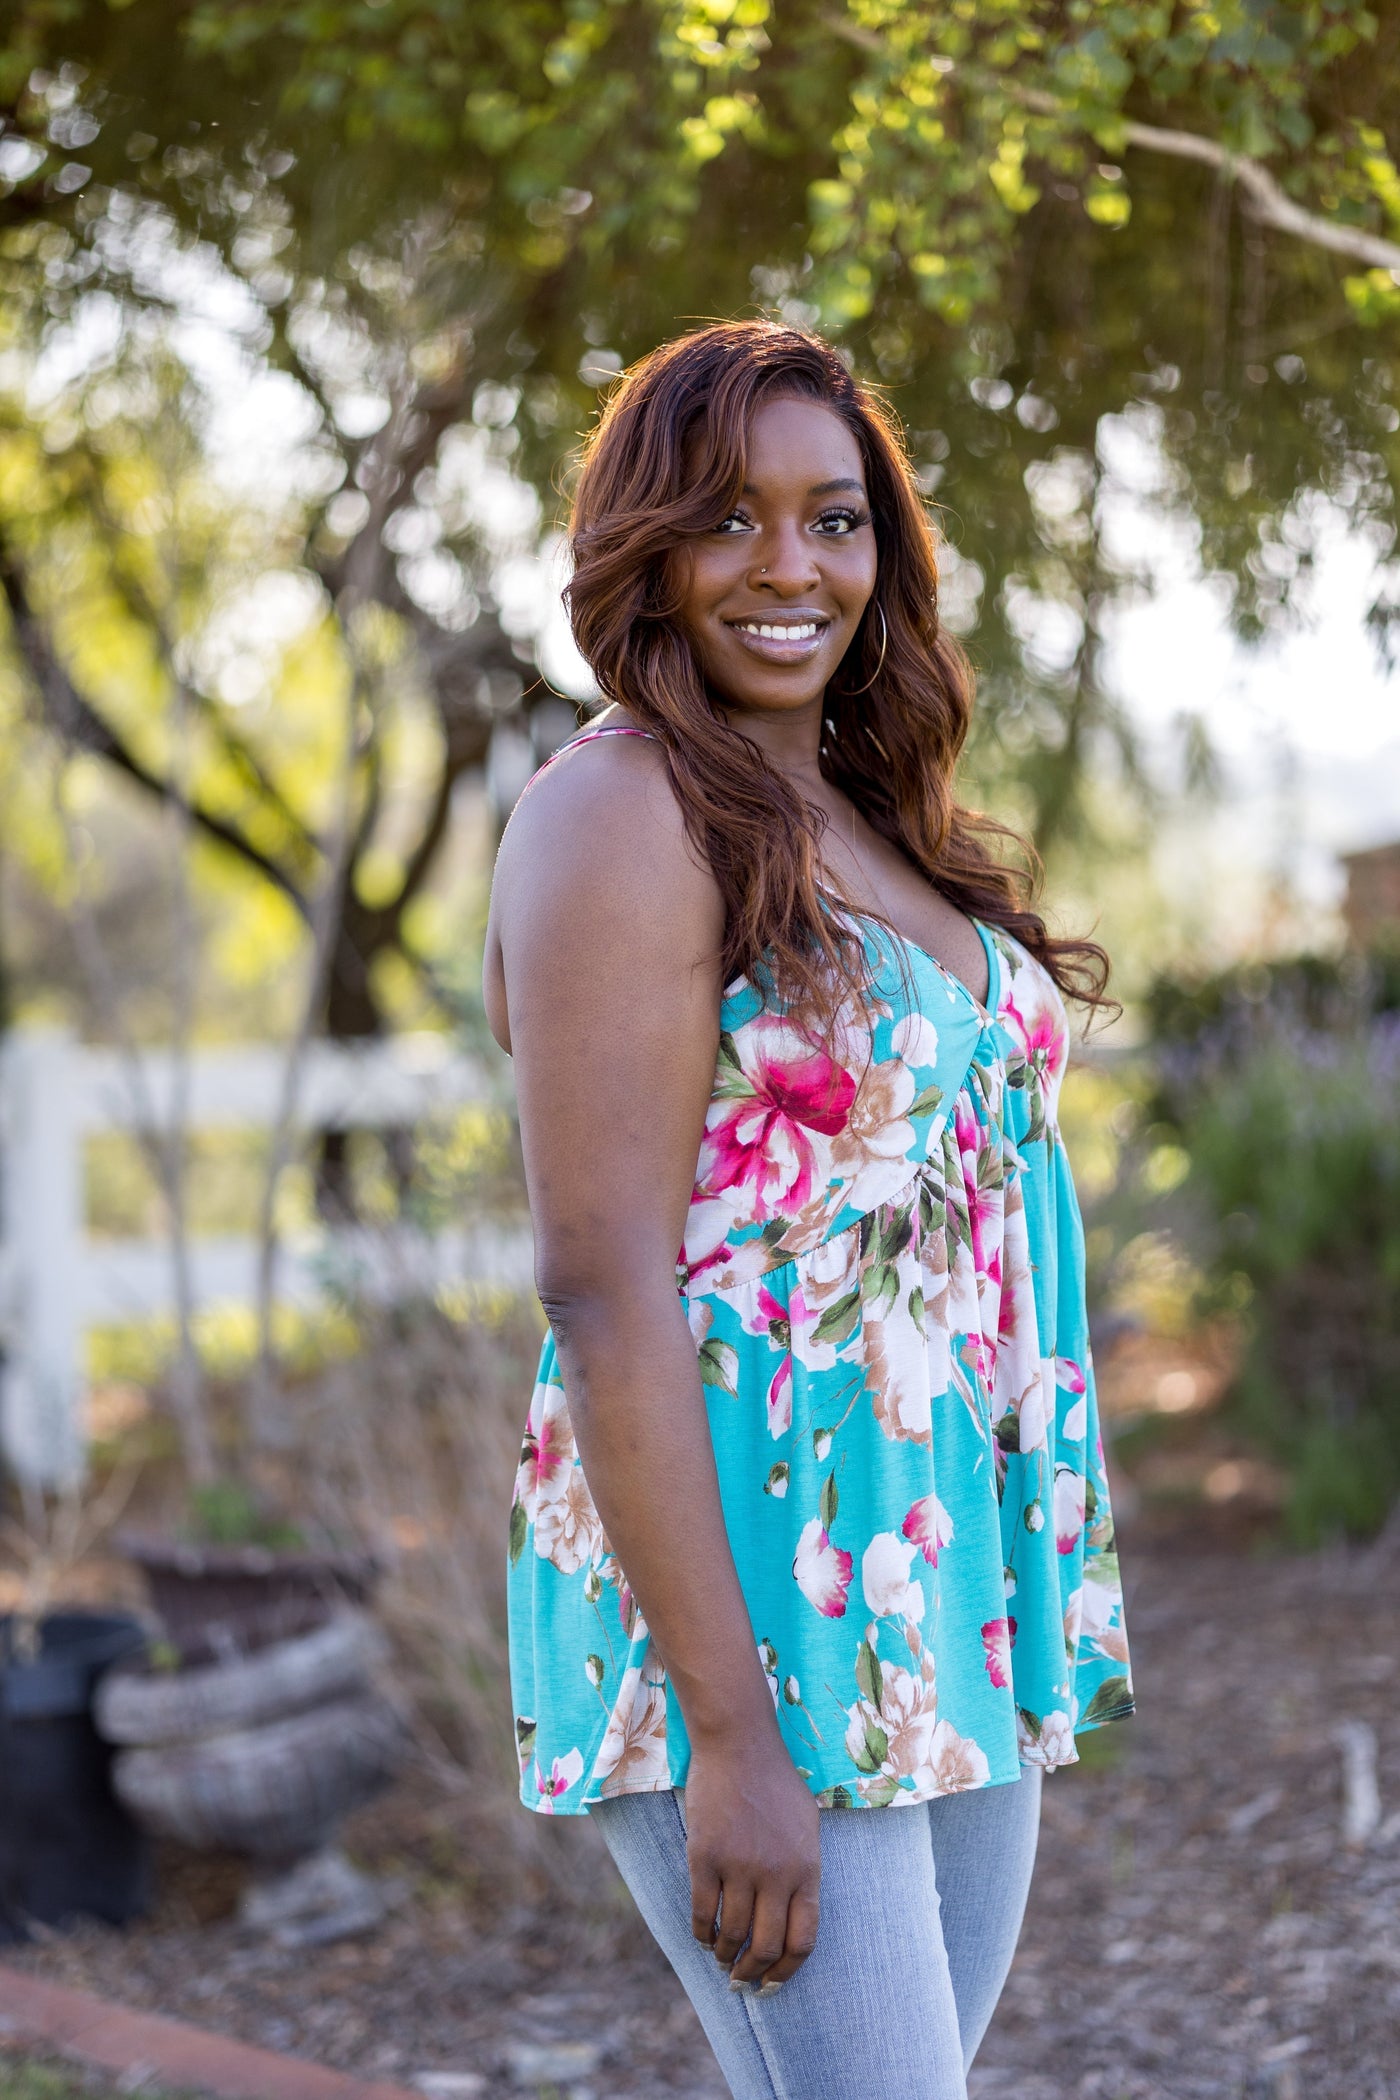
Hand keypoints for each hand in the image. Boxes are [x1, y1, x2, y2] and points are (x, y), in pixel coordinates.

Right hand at [684, 1732, 821, 1990]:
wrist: (739, 1743)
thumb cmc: (775, 1783)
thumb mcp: (807, 1827)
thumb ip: (804, 1872)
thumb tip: (794, 1920)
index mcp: (806, 1869)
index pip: (802, 1941)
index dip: (786, 1971)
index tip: (773, 1984)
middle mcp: (776, 1873)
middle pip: (765, 1946)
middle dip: (752, 1973)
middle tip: (741, 1981)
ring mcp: (739, 1865)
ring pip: (731, 1933)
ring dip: (724, 1954)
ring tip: (720, 1958)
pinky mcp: (705, 1856)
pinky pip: (702, 1911)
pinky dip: (701, 1933)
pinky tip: (701, 1936)